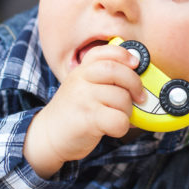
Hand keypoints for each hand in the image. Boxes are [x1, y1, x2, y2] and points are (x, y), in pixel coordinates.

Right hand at [24, 45, 144, 177]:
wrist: (48, 136)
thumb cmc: (74, 112)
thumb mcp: (83, 88)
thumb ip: (105, 81)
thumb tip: (140, 84)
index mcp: (81, 70)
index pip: (104, 52)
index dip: (123, 55)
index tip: (135, 64)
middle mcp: (80, 80)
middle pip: (116, 70)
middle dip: (135, 84)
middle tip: (139, 97)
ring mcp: (83, 98)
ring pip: (121, 98)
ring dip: (127, 111)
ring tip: (117, 116)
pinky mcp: (87, 119)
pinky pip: (119, 119)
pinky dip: (122, 127)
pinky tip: (113, 128)